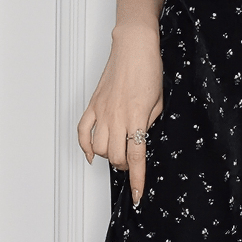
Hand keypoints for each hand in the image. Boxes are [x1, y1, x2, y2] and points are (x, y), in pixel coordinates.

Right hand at [77, 23, 162, 207]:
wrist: (134, 47)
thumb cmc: (149, 69)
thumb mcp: (159, 101)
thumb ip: (149, 123)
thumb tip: (141, 139)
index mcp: (137, 117)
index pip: (136, 157)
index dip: (138, 180)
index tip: (139, 195)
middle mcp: (117, 117)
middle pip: (115, 156)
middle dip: (125, 167)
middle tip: (132, 164)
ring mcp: (102, 111)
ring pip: (98, 148)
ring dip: (108, 156)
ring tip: (117, 152)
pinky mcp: (93, 104)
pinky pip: (83, 132)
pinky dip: (85, 147)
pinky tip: (91, 154)